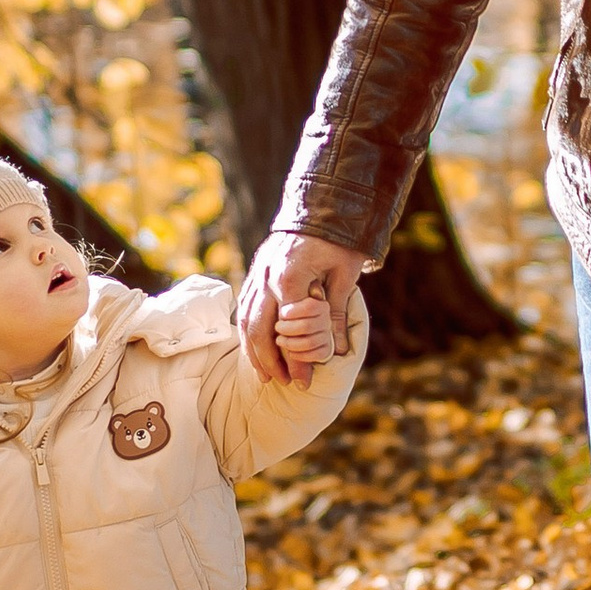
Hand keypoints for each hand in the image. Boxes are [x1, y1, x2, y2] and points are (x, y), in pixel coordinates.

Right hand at [241, 230, 366, 384]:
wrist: (322, 206)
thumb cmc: (339, 240)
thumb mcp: (345, 275)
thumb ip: (334, 313)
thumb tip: (336, 351)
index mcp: (291, 275)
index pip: (289, 326)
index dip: (295, 357)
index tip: (303, 380)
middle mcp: (267, 275)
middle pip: (259, 327)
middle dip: (269, 360)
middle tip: (283, 383)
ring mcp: (258, 273)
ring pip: (247, 319)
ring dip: (255, 350)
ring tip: (267, 375)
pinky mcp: (255, 272)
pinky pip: (246, 307)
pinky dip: (248, 332)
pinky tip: (256, 350)